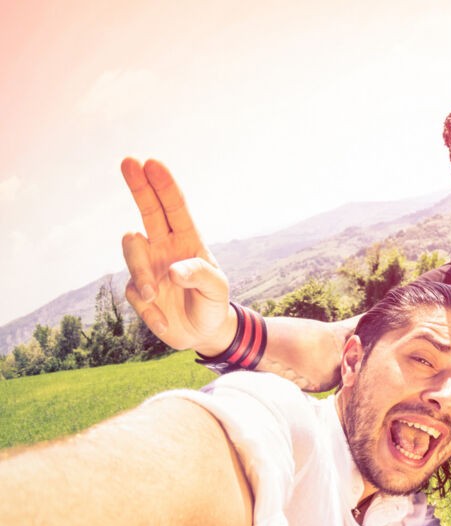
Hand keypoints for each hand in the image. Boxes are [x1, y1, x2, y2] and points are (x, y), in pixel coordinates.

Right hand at [120, 158, 235, 355]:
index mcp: (188, 241)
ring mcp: (148, 265)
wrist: (201, 334)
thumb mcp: (217, 290)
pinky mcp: (136, 288)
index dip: (164, 186)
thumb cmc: (212, 304)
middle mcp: (165, 246)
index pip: (175, 208)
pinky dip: (149, 310)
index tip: (152, 164)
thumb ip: (200, 275)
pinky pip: (133, 291)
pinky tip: (164, 321)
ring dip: (141, 271)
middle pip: (148, 210)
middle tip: (128, 161)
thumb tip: (173, 269)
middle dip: (138, 186)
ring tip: (153, 294)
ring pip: (131, 248)